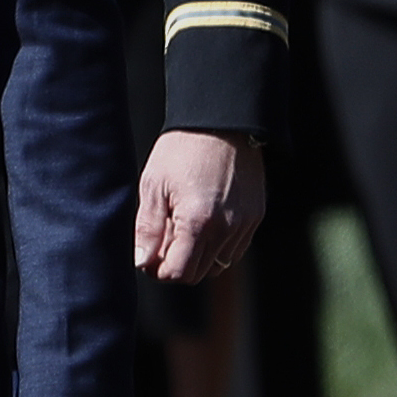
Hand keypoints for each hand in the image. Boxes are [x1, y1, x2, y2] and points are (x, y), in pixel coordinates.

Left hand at [134, 128, 263, 282]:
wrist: (221, 123)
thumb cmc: (183, 149)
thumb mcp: (154, 186)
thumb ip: (148, 229)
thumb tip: (141, 261)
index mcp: (199, 222)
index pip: (179, 273)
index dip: (159, 270)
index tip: (148, 256)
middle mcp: (227, 229)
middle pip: (199, 274)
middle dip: (177, 264)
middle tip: (162, 238)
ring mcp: (245, 224)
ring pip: (218, 264)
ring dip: (198, 255)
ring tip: (182, 225)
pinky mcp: (255, 216)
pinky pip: (235, 248)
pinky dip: (217, 245)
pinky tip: (202, 221)